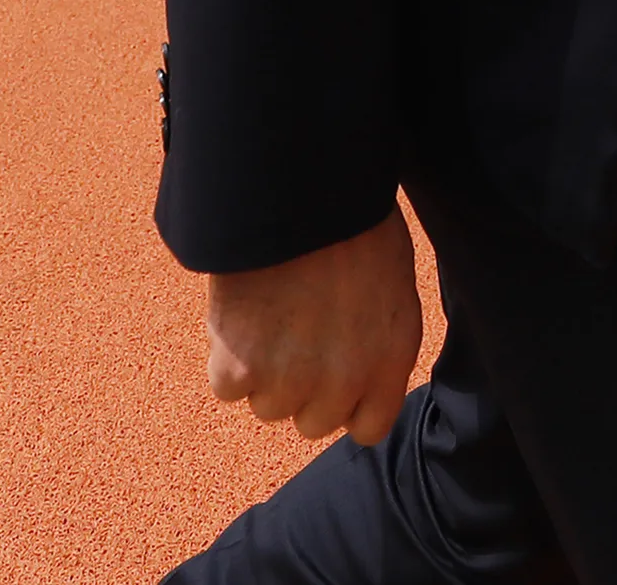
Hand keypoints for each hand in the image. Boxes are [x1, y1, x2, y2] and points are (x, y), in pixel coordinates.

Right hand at [205, 204, 422, 447]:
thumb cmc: (350, 217)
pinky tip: (239, 311)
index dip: (347, 402)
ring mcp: (290, 380)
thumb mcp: (391, 281)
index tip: (332, 374)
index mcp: (390, 357)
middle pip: (313, 422)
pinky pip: (226, 386)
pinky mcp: (240, 368)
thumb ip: (378, 338)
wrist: (297, 190)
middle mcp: (344, 380)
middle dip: (302, 386)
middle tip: (293, 332)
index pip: (369, 426)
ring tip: (267, 313)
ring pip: (268, 406)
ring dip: (262, 371)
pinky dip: (225, 354)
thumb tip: (358, 359)